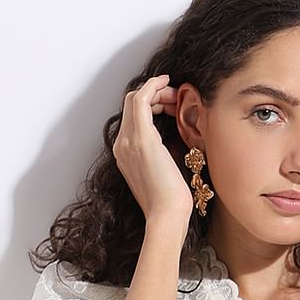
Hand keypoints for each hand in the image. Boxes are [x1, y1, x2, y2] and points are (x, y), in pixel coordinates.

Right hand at [112, 73, 192, 226]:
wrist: (166, 218)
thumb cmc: (170, 204)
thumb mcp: (164, 174)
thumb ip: (163, 155)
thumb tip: (177, 139)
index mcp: (125, 155)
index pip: (132, 118)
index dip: (152, 105)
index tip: (171, 105)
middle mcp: (122, 145)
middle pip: (132, 106)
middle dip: (155, 96)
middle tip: (176, 97)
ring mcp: (128, 141)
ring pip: (135, 100)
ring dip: (157, 91)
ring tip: (176, 94)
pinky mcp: (141, 139)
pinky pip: (141, 100)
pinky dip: (153, 86)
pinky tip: (166, 82)